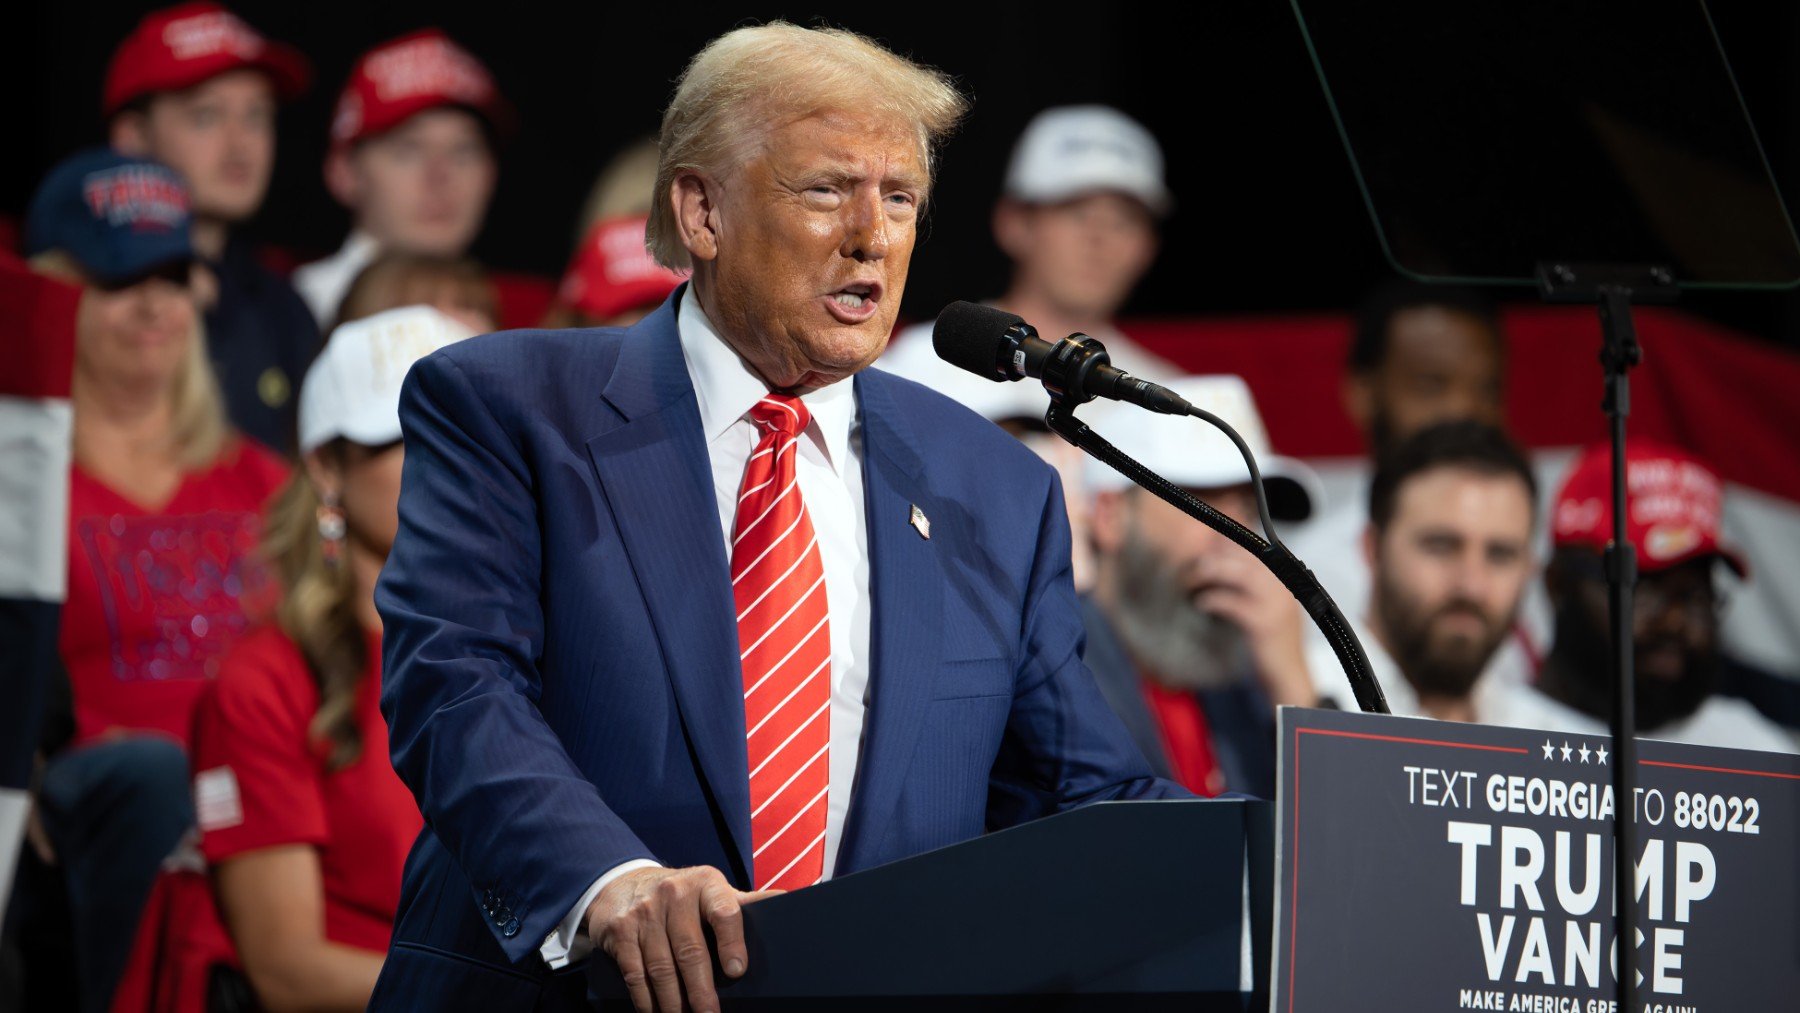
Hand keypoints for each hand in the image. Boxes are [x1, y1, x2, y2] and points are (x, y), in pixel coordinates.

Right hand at [586, 865, 780, 1012]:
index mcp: (706, 884)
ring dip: (674, 1002)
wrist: (622, 883)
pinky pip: (635, 973)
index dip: (732, 942)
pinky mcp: (620, 931)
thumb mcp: (712, 892)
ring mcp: (644, 912)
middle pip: (690, 950)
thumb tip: (788, 903)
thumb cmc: (682, 896)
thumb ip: (745, 903)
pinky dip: (646, 999)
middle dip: (702, 990)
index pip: (724, 912)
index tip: (737, 971)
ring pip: (661, 967)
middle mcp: (674, 894)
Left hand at [1193, 550, 1316, 707]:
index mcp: (1285, 578)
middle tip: (1193, 564)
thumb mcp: (1269, 606)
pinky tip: (1201, 603)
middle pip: (1246, 555)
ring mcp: (1276, 603)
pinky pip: (1232, 602)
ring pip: (1239, 574)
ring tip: (1192, 579)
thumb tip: (1220, 560)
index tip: (1205, 547)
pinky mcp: (1264, 623)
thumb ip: (1253, 584)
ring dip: (1211, 573)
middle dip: (1215, 556)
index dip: (1226, 544)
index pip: (1254, 548)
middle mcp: (1284, 585)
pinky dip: (1213, 599)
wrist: (1288, 674)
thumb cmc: (1273, 641)